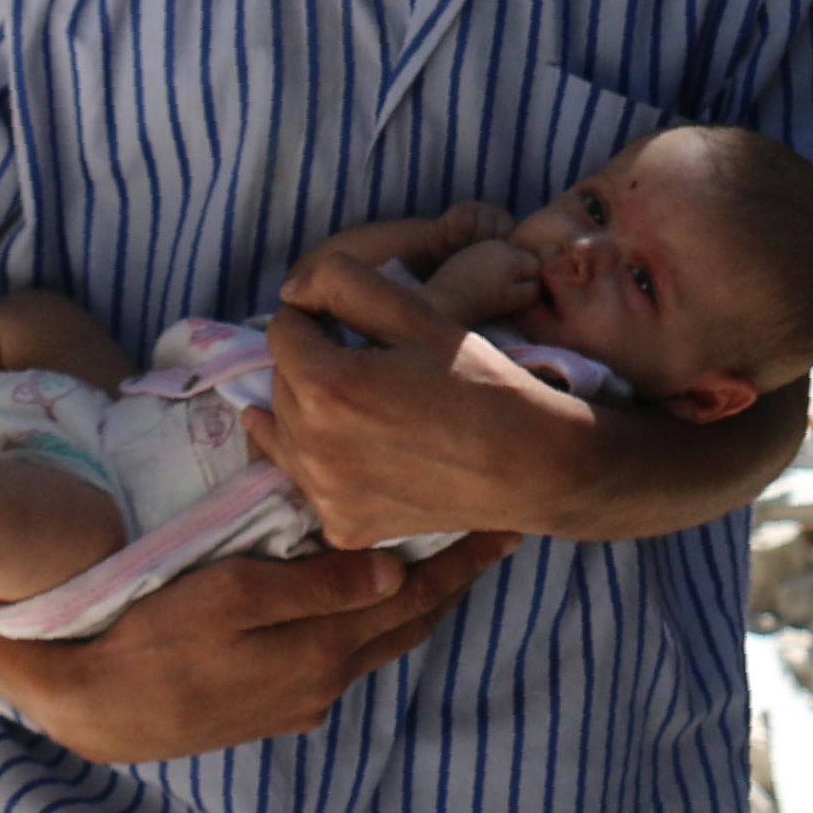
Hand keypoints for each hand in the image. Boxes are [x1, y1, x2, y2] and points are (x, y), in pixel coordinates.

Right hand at [0, 535, 518, 763]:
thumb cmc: (149, 635)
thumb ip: (314, 587)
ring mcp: (299, 701)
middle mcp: (324, 683)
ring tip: (444, 561)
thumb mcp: (228, 597)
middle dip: (454, 580)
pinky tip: (367, 603)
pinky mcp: (271, 708)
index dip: (464, 561)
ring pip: (378, 645)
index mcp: (323, 650)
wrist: (88, 706)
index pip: (416, 598)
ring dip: (414, 604)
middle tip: (496, 536)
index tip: (508, 526)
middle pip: (409, 624)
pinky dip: (369, 626)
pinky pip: (341, 659)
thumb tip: (394, 573)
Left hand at [260, 239, 591, 545]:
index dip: (316, 317)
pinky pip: (309, 482)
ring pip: (286, 433)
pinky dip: (325, 463)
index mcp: (328, 386)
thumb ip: (346, 284)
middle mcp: (313, 447)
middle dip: (311, 364)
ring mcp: (325, 494)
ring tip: (363, 406)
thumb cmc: (480, 383)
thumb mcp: (421, 315)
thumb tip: (291, 292)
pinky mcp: (343, 527)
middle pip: (280, 383)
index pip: (283, 330)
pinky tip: (364, 452)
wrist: (531, 466)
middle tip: (367, 364)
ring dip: (310, 411)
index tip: (351, 325)